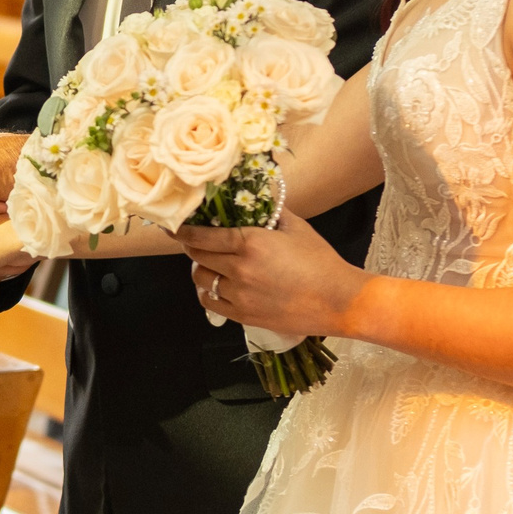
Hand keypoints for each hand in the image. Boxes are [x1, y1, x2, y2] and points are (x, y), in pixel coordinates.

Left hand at [177, 216, 371, 339]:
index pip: (201, 236)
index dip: (183, 231)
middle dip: (192, 247)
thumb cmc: (320, 261)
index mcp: (250, 243)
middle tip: (194, 242)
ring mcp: (240, 296)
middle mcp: (239, 269)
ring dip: (200, 270)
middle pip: (197, 257)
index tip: (172, 226)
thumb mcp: (295, 227)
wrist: (340, 301)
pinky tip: (215, 287)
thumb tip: (255, 197)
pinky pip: (211, 304)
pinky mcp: (244, 316)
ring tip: (210, 264)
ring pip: (201, 281)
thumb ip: (270, 210)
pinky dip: (208, 293)